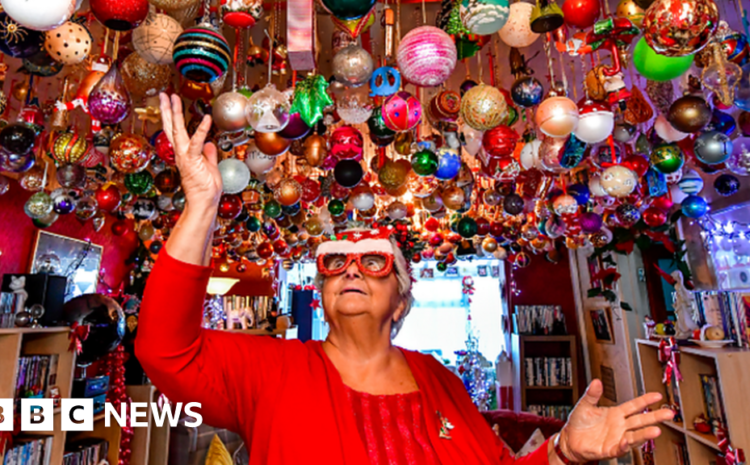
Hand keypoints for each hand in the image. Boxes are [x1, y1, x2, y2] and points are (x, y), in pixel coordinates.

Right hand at [159, 93, 221, 208]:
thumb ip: (209, 154)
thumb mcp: (210, 166)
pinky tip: (206, 118)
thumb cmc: (206, 188)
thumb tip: (210, 144)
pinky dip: (202, 131)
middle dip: (167, 110)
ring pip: (177, 131)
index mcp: (184, 153)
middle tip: (164, 94)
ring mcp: (185, 156)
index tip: (169, 102)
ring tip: (173, 98)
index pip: (175, 131)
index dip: (172, 116)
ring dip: (175, 113)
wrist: (204, 202)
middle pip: (171, 127)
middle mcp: (180, 152)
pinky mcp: (193, 161)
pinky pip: (196, 143)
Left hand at [557, 379, 673, 461]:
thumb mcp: (585, 405)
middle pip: (641, 421)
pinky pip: (619, 449)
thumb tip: (596, 382)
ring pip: (635, 436)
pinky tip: (627, 441)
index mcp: (616, 414)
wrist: (570, 439)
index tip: (658, 396)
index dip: (645, 400)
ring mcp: (617, 438)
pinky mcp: (609, 449)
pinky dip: (624, 446)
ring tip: (656, 431)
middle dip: (655, 417)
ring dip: (645, 434)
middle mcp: (620, 426)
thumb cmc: (580, 423)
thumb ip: (592, 394)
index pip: (634, 406)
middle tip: (669, 414)